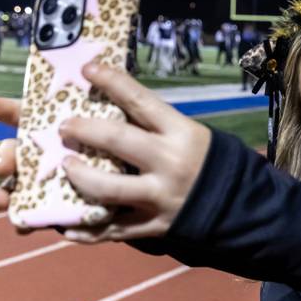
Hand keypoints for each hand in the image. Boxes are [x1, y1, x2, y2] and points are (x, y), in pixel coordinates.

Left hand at [58, 63, 210, 242]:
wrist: (234, 203)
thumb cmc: (202, 160)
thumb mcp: (187, 133)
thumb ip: (152, 125)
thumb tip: (107, 103)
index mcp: (180, 133)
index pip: (141, 101)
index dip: (112, 81)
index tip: (88, 68)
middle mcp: (169, 163)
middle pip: (117, 141)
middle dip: (85, 130)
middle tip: (65, 127)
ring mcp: (160, 197)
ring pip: (109, 189)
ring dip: (80, 177)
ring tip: (67, 166)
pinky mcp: (154, 225)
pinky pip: (114, 230)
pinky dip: (87, 231)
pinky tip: (68, 226)